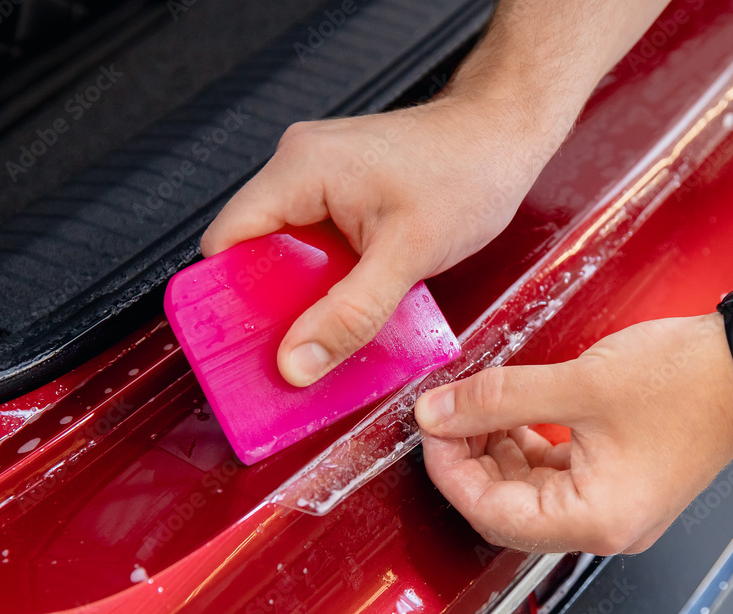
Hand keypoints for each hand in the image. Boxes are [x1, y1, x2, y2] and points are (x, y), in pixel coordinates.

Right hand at [201, 97, 547, 385]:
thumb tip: (298, 360)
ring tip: (325, 333)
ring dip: (305, 295)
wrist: (505, 134)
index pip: (227, 240)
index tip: (242, 343)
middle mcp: (300, 166)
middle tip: (290, 352)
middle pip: (254, 251)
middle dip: (271, 304)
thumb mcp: (407, 255)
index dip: (227, 296)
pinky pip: (316, 244)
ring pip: (288, 252)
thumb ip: (349, 314)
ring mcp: (321, 178)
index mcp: (299, 168)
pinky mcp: (344, 191)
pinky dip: (329, 280)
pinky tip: (350, 306)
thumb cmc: (467, 171)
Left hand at [414, 314, 732, 554]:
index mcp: (597, 518)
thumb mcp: (579, 384)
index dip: (450, 470)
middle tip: (445, 413)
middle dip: (469, 458)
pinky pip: (553, 471)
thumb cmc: (690, 380)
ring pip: (527, 489)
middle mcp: (604, 523)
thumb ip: (498, 398)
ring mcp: (611, 501)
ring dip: (495, 449)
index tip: (429, 429)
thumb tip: (439, 411)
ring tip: (475, 405)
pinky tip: (510, 411)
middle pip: (506, 506)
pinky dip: (525, 443)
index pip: (492, 513)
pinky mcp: (617, 476)